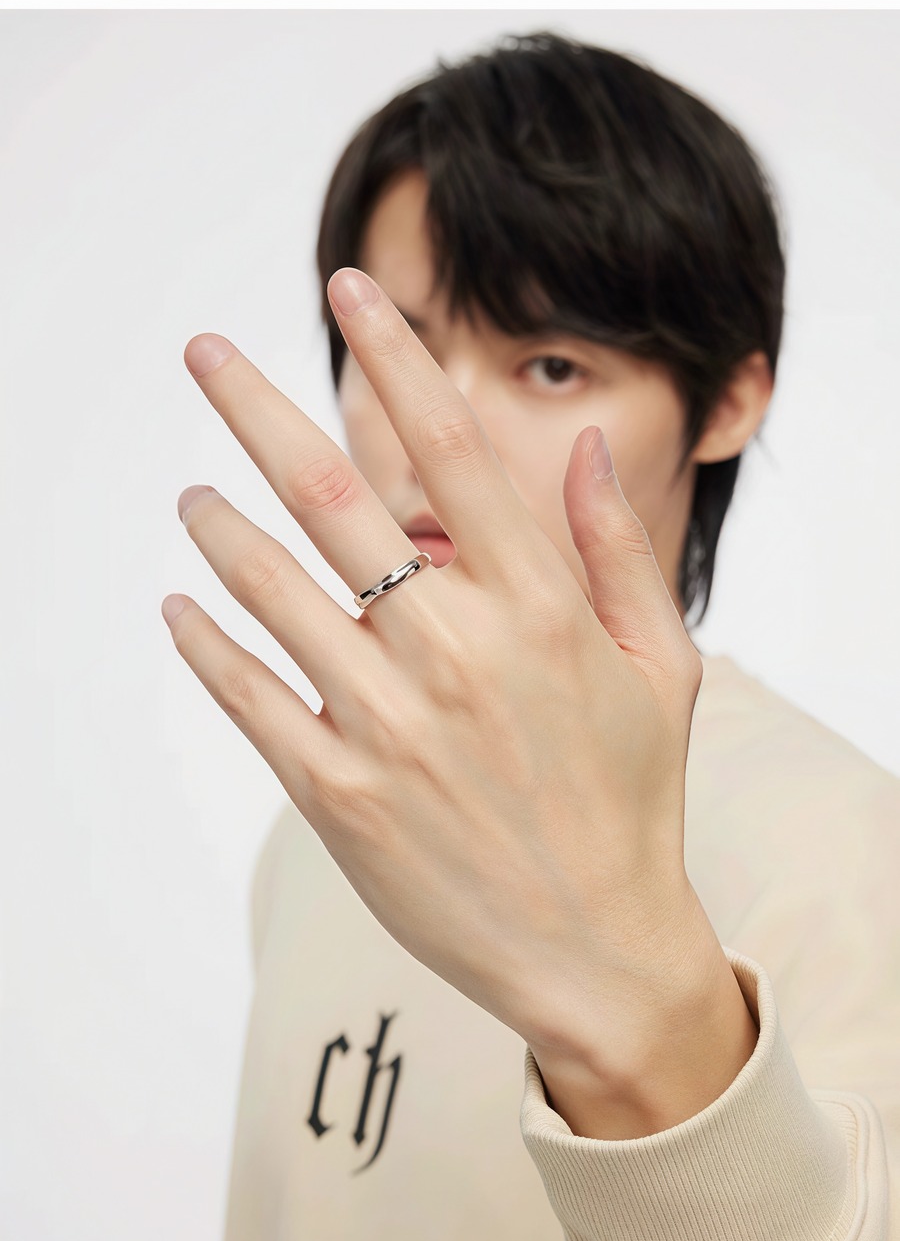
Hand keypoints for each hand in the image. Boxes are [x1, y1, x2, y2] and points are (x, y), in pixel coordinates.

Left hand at [163, 267, 755, 1137]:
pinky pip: (248, 699)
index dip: (393, 356)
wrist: (596, 950)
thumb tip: (583, 445)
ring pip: (272, 589)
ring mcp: (390, 726)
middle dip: (255, 406)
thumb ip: (618, 550)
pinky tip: (178, 606)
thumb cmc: (631, 800)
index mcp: (541, 610)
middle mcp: (457, 653)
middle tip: (204, 351)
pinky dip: (204, 643)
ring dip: (218, 526)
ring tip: (191, 496)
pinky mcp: (340, 797)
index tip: (349, 290)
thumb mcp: (663, 668)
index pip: (452, 449)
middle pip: (332, 495)